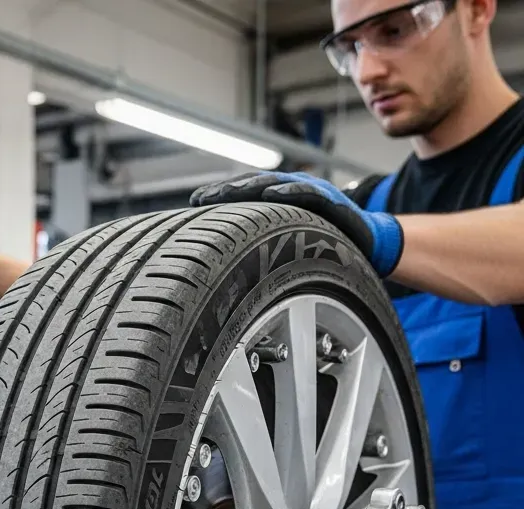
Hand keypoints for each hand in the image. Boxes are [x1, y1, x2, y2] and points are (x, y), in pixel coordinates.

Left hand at [190, 172, 404, 277]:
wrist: (371, 244)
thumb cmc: (324, 248)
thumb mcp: (287, 247)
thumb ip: (262, 248)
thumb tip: (226, 269)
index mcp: (278, 204)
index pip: (243, 196)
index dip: (218, 197)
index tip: (192, 202)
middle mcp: (292, 194)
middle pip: (252, 187)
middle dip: (225, 191)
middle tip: (199, 198)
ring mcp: (311, 195)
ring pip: (275, 185)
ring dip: (250, 187)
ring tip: (225, 192)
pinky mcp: (332, 203)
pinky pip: (310, 194)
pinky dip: (291, 191)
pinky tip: (272, 192)